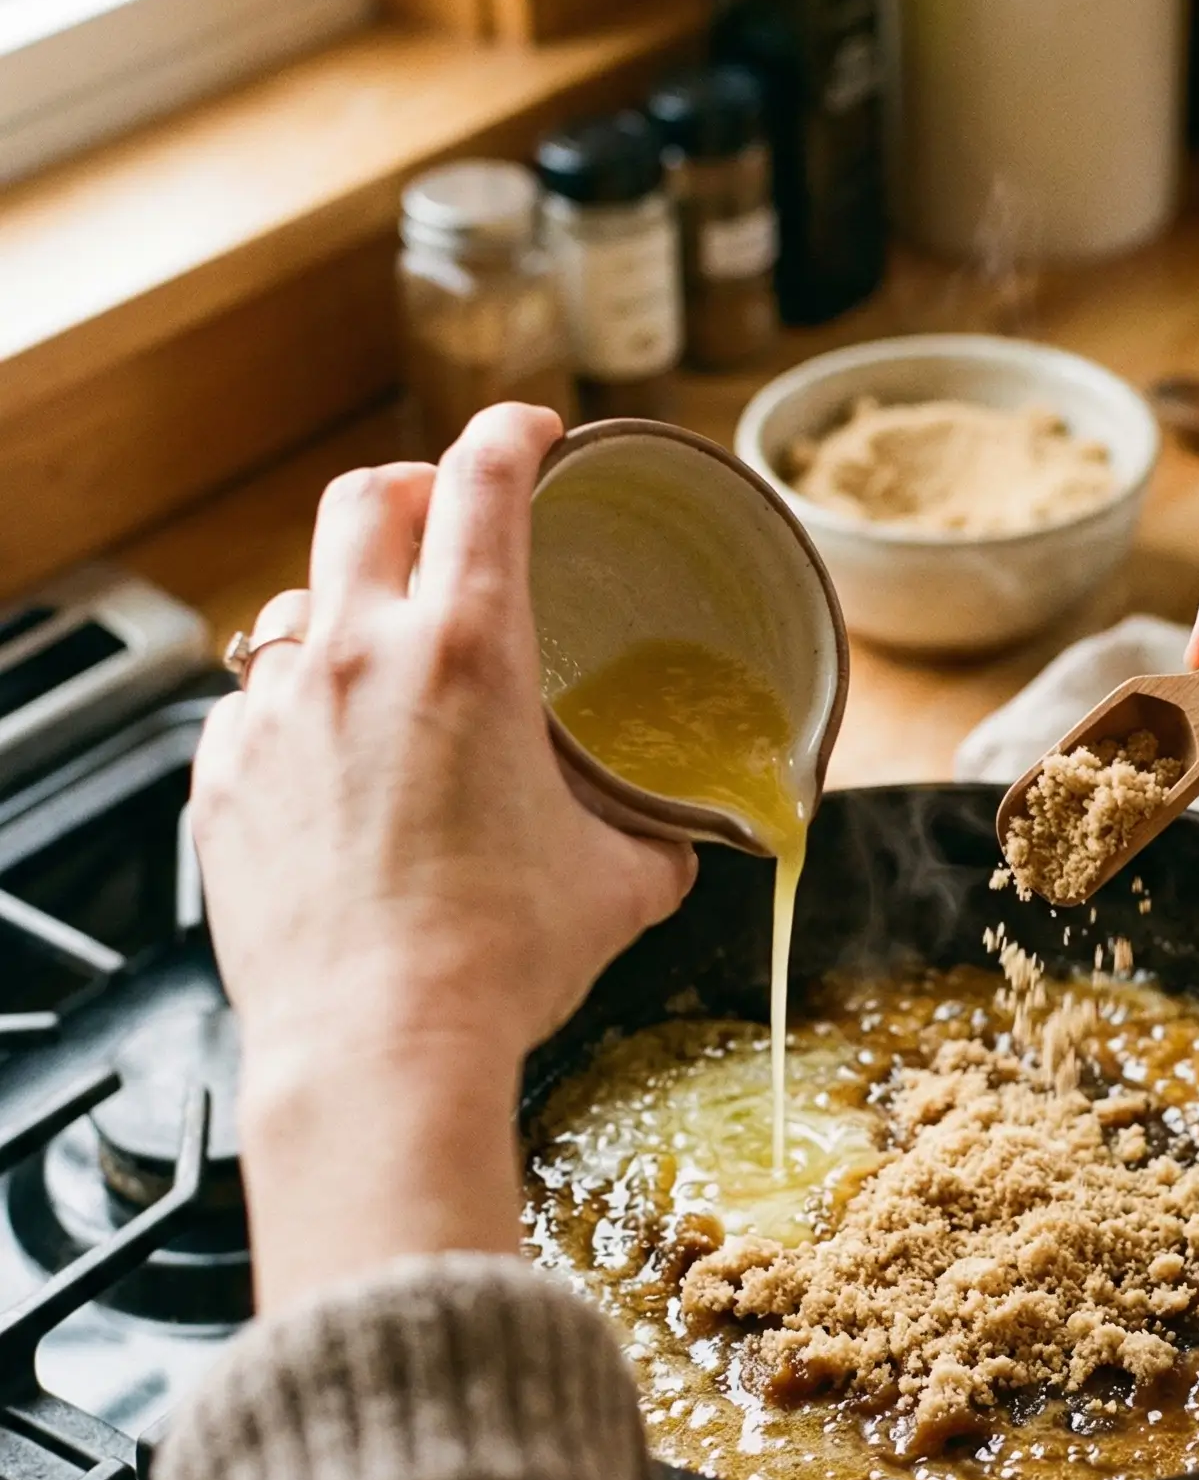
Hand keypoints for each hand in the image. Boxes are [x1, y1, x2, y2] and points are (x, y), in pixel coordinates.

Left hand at [193, 405, 695, 1307]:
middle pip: (363, 498)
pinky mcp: (225, 778)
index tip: (532, 432)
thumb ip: (659, 834)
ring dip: (346, 602)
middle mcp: (360, 657)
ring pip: (297, 601)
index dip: (512, 431)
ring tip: (385, 654)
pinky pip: (253, 704)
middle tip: (451, 520)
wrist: (379, 1047)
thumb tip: (691, 832)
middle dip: (413, 489)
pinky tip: (332, 753)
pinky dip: (297, 704)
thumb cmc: (505, 961)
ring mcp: (277, 714)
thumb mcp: (622, 883)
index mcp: (469, 653)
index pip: (481, 478)